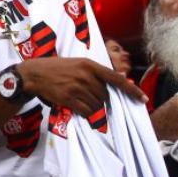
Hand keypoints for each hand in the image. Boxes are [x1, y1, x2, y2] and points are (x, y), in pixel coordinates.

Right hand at [18, 57, 145, 117]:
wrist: (34, 74)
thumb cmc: (56, 67)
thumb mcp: (77, 63)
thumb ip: (96, 71)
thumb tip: (119, 79)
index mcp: (89, 64)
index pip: (116, 78)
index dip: (131, 90)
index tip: (143, 98)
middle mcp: (85, 75)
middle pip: (105, 96)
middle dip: (101, 99)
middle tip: (88, 96)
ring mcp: (77, 87)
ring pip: (97, 105)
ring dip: (93, 107)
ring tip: (80, 100)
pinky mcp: (69, 98)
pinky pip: (87, 111)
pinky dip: (86, 113)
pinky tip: (78, 107)